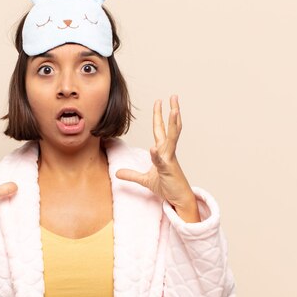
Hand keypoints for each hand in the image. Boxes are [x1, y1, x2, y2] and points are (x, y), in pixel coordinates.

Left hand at [116, 95, 198, 219]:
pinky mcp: (169, 170)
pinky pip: (161, 161)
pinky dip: (156, 155)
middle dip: (171, 112)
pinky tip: (153, 148)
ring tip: (174, 110)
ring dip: (173, 124)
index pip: (160, 129)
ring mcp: (170, 159)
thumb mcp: (145, 180)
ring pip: (172, 138)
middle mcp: (168, 152)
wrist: (178, 199)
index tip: (159, 101)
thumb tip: (117, 173)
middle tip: (173, 96)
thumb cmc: (167, 187)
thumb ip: (131, 174)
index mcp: (162, 151)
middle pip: (169, 128)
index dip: (159, 115)